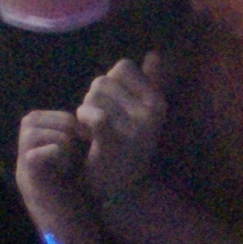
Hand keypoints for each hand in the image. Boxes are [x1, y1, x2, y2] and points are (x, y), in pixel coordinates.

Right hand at [14, 110, 100, 243]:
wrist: (76, 240)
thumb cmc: (84, 206)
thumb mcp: (81, 168)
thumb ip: (75, 146)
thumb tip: (84, 120)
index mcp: (36, 154)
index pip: (35, 117)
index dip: (62, 118)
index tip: (84, 137)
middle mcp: (25, 159)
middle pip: (30, 119)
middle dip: (61, 124)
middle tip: (80, 145)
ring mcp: (24, 170)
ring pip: (32, 131)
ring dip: (61, 138)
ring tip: (73, 159)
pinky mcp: (30, 182)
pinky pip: (36, 153)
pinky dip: (57, 153)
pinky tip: (67, 170)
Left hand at [77, 53, 166, 202]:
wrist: (120, 189)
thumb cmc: (127, 147)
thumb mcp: (142, 113)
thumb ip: (150, 82)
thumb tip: (155, 54)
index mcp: (158, 100)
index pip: (123, 66)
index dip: (110, 84)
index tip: (114, 107)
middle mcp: (153, 110)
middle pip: (103, 81)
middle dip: (94, 100)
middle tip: (103, 125)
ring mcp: (137, 125)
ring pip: (93, 96)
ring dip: (86, 112)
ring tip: (96, 133)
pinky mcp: (117, 139)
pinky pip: (93, 114)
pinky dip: (84, 122)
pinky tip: (88, 136)